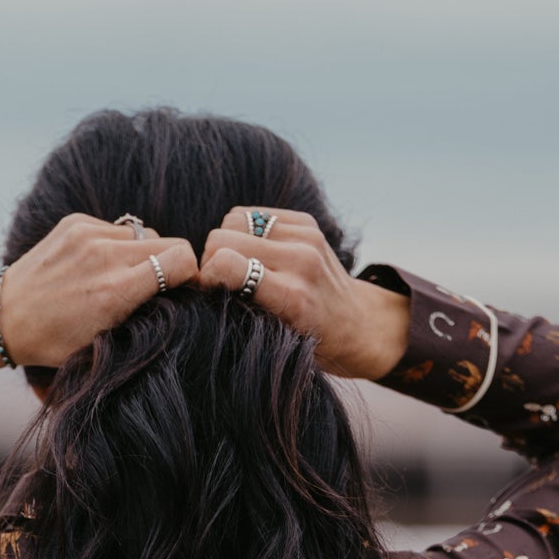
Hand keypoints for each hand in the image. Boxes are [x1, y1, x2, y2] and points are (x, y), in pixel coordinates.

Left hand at [0, 215, 199, 369]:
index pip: (181, 260)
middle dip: (170, 264)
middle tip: (156, 287)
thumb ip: (143, 317)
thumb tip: (175, 295)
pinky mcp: (76, 222)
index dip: (191, 274)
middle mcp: (104, 255)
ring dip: (141, 254)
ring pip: (143, 235)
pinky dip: (116, 246)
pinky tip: (96, 267)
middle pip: (169, 242)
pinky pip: (117, 228)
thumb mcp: (103, 343)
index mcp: (115, 291)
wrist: (4, 315)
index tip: (184, 289)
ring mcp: (88, 234)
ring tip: (120, 279)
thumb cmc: (54, 341)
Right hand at [198, 208, 409, 379]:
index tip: (207, 293)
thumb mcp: (276, 342)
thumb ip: (242, 311)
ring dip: (227, 241)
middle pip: (222, 236)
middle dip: (211, 259)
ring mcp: (306, 236)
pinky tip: (255, 253)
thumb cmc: (312, 345)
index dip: (205, 277)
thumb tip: (201, 286)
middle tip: (219, 281)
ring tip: (238, 266)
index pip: (226, 264)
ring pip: (234, 219)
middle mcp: (300, 261)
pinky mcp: (307, 222)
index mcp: (291, 297)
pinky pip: (254, 213)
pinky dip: (246, 231)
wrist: (358, 325)